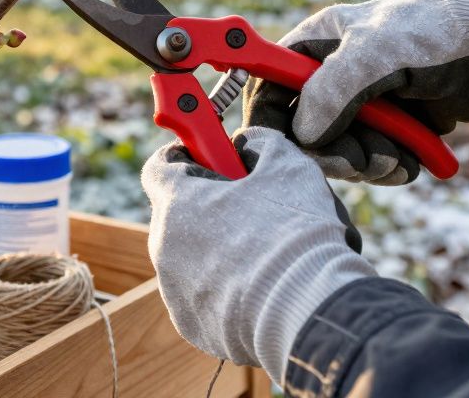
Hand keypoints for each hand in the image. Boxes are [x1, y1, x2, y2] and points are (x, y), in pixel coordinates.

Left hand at [141, 127, 374, 382]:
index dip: (185, 156)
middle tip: (250, 205)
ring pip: (189, 257)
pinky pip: (200, 296)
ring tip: (263, 252)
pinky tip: (261, 287)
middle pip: (177, 213)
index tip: (208, 157)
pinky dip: (223, 288)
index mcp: (178, 202)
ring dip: (216, 248)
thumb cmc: (295, 234)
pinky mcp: (191, 325)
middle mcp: (164, 247)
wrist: (308, 311)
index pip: (159, 166)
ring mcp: (174, 290)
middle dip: (208, 205)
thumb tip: (248, 144)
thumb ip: (260, 142)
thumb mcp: (287, 165)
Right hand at [244, 0, 468, 183]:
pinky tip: (412, 160)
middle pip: (305, 131)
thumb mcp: (377, 53)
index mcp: (318, 45)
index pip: (271, 86)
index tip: (281, 150)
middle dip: (333, 153)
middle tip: (361, 161)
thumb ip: (332, 90)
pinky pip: (374, 160)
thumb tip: (302, 134)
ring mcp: (363, 103)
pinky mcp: (391, 126)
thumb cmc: (434, 34)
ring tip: (396, 158)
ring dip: (366, 164)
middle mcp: (333, 76)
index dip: (270, 120)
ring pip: (341, 152)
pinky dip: (390, 167)